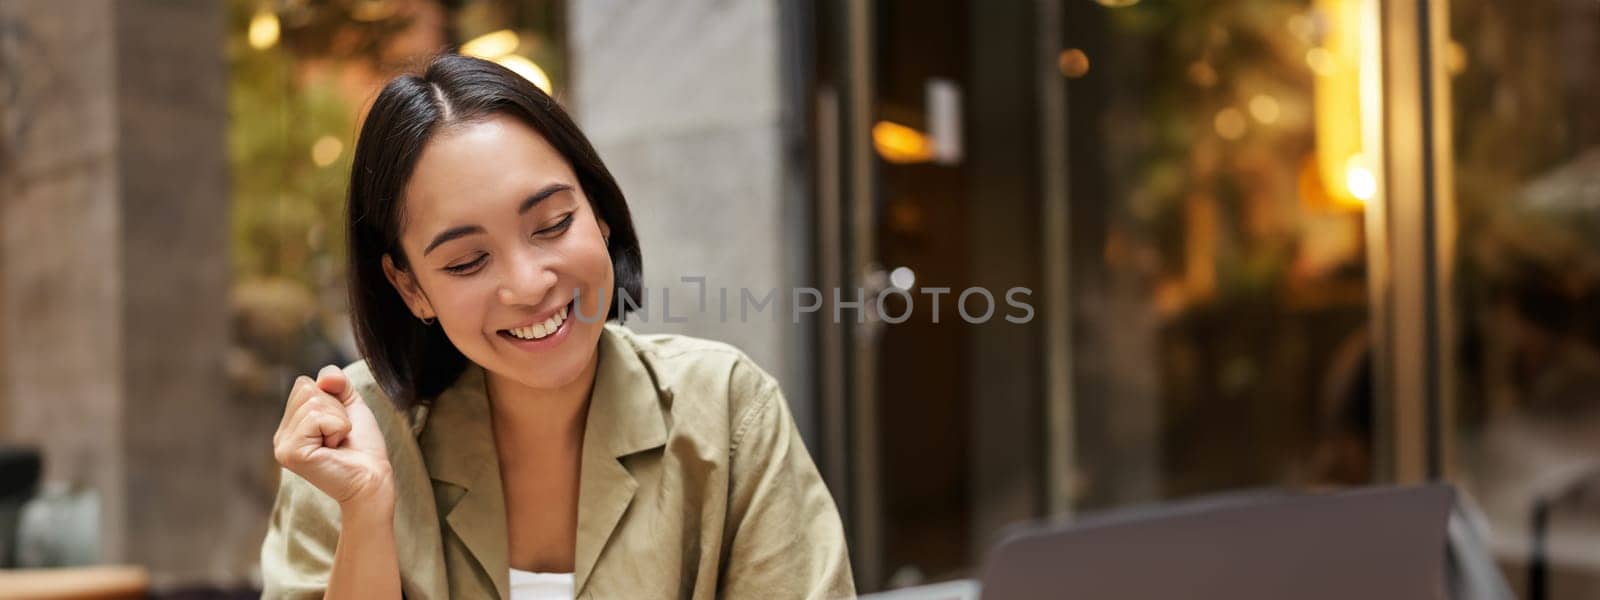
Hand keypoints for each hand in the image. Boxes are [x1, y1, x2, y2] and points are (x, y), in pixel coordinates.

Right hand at [272, 365, 393, 507]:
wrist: (372, 478)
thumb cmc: (363, 446)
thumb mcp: (350, 405)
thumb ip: (336, 382)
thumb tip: (324, 378)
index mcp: (290, 425)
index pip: (304, 384)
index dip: (333, 398)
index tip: (339, 426)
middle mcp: (281, 436)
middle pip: (307, 390)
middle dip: (335, 409)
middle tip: (340, 436)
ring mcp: (283, 445)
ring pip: (313, 403)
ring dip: (338, 421)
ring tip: (338, 444)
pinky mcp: (291, 453)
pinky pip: (316, 418)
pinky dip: (337, 428)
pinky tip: (334, 449)